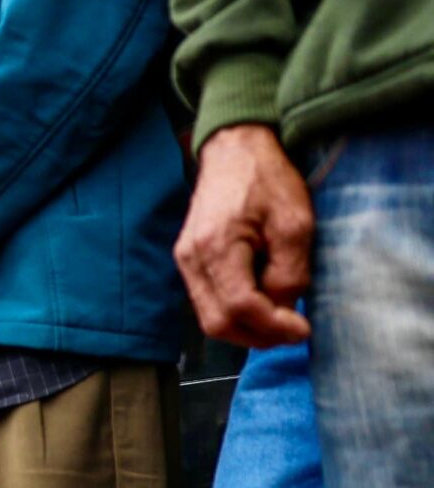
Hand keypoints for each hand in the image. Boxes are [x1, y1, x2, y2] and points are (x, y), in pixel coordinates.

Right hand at [176, 124, 311, 347]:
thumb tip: (284, 309)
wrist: (234, 151)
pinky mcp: (188, 262)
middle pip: (217, 323)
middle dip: (258, 336)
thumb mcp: (295, 223)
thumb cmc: (267, 180)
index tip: (303, 328)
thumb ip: (290, 272)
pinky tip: (261, 302)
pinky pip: (207, 302)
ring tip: (279, 320)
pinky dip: (235, 313)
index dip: (273, 326)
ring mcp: (185, 262)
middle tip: (292, 331)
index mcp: (216, 247)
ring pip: (209, 319)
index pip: (240, 307)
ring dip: (246, 329)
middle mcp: (191, 259)